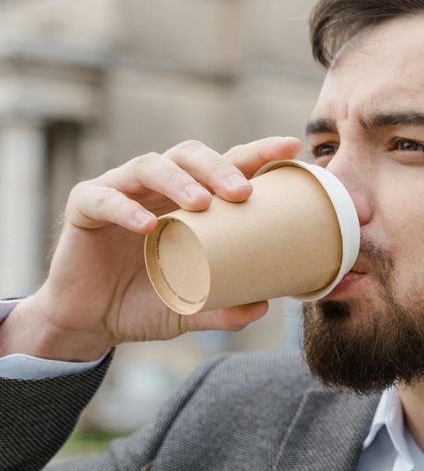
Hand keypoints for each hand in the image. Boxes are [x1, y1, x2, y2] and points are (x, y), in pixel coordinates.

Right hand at [10, 136, 303, 359]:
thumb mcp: (189, 310)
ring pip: (149, 165)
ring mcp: (119, 191)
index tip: (291, 146)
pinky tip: (148, 225)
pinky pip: (105, 199)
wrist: (90, 324)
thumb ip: (222, 309)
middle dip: (218, 166)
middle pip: (188, 154)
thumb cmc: (144, 304)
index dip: (256, 152)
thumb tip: (263, 307)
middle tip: (242, 193)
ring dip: (179, 180)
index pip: (224, 165)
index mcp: (187, 201)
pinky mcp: (84, 207)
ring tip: (202, 203)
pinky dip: (126, 208)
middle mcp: (155, 187)